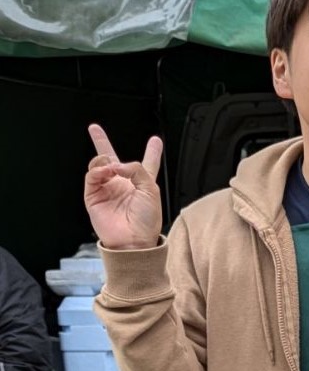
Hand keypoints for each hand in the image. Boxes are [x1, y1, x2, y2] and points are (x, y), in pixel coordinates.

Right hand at [84, 125, 163, 250]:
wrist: (133, 241)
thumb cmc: (147, 221)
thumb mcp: (151, 190)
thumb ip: (137, 169)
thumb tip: (118, 163)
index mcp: (141, 184)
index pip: (147, 164)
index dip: (152, 152)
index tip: (155, 141)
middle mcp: (123, 185)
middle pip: (112, 159)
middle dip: (101, 142)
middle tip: (94, 129)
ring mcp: (107, 190)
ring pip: (99, 165)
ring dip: (104, 161)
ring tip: (111, 167)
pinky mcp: (94, 197)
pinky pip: (91, 177)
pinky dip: (98, 171)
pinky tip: (106, 172)